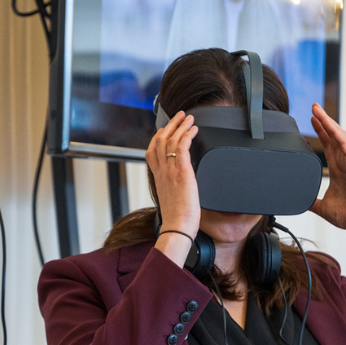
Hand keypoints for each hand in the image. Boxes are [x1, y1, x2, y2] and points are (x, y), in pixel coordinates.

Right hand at [145, 111, 200, 236]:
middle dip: (169, 125)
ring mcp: (170, 171)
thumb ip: (173, 189)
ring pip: (170, 141)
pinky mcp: (182, 173)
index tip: (164, 129)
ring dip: (180, 126)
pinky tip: (194, 129)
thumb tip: (181, 187)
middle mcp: (162, 172)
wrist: (177, 228)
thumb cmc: (176, 220)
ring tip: (189, 118)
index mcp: (158, 179)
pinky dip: (187, 135)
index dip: (157, 137)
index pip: (151, 152)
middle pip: (159, 141)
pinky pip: (181, 148)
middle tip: (179, 116)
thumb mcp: (172, 200)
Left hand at [309, 103, 345, 248]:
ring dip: (328, 123)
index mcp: (337, 170)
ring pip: (339, 137)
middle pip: (332, 136)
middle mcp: (344, 163)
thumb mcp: (322, 206)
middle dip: (323, 122)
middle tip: (312, 108)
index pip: (327, 145)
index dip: (320, 132)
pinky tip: (330, 126)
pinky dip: (337, 135)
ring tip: (317, 110)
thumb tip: (300, 201)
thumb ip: (311, 201)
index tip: (310, 121)